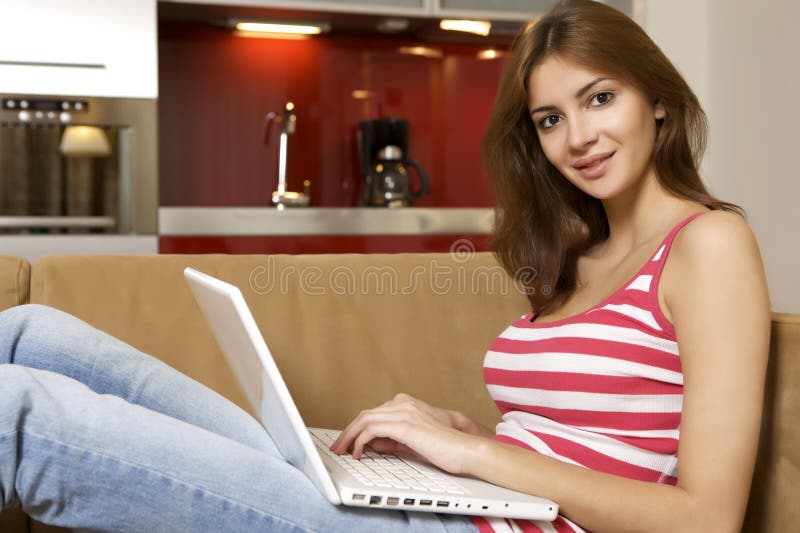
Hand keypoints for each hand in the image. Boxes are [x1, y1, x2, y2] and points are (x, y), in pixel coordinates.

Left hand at [330, 393, 486, 474]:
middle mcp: (404, 403)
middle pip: (365, 414)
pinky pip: (372, 430)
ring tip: (341, 451)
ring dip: (349, 436)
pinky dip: (360, 442)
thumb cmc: (444, 447)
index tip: (347, 442)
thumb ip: (392, 439)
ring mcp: (404, 411)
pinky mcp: (404, 424)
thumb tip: (371, 445)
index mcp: (407, 404)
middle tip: (337, 447)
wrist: (465, 449)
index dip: (356, 428)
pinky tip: (358, 453)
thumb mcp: (413, 441)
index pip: (373, 413)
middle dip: (348, 432)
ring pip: (364, 420)